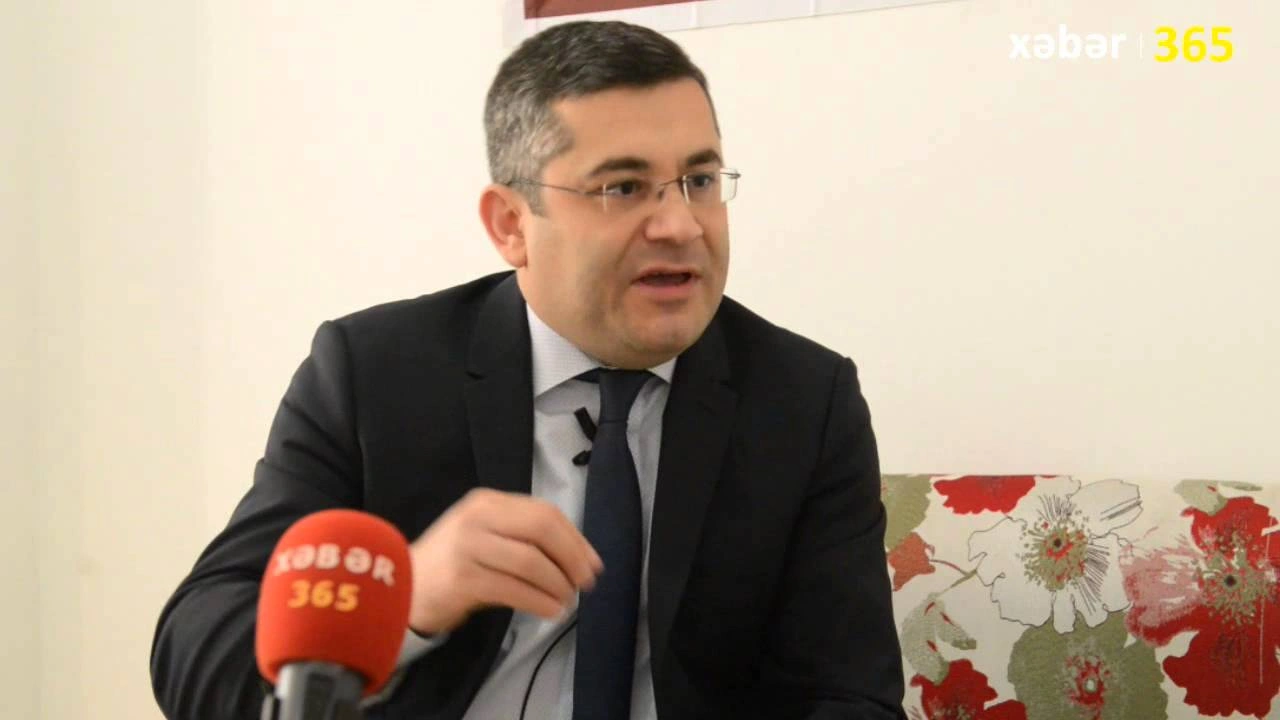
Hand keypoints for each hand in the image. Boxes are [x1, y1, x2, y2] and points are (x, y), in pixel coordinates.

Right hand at [406, 488, 602, 634]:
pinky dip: (539, 602)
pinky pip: (514, 589)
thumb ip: (525, 538)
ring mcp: (467, 547)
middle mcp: (478, 518)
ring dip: (557, 585)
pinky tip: (550, 610)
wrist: (401, 588)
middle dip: (572, 558)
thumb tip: (582, 557)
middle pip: (542, 530)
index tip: (593, 564)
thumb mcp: (486, 536)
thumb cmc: (452, 564)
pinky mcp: (462, 579)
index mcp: (488, 502)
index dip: (575, 539)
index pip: (545, 513)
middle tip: (584, 583)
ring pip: (531, 562)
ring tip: (566, 601)